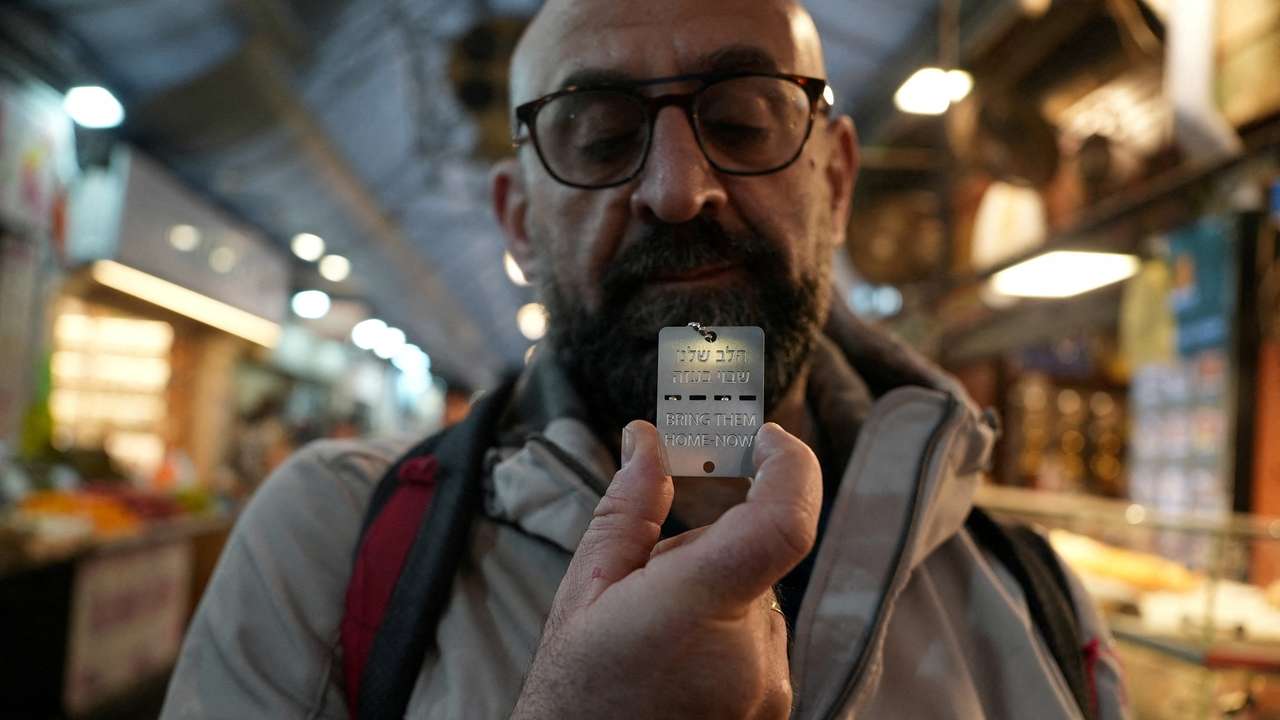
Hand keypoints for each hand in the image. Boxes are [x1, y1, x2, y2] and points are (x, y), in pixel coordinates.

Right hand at [512, 421, 821, 719]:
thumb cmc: (573, 696)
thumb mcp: (585, 591)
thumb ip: (628, 509)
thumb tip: (645, 441)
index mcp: (696, 609)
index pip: (783, 522)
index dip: (791, 468)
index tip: (768, 439)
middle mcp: (750, 654)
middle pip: (754, 558)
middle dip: (709, 550)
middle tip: (650, 582)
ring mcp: (768, 687)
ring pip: (757, 600)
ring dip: (717, 597)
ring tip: (655, 638)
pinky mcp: (776, 708)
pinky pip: (762, 642)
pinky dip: (727, 635)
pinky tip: (678, 663)